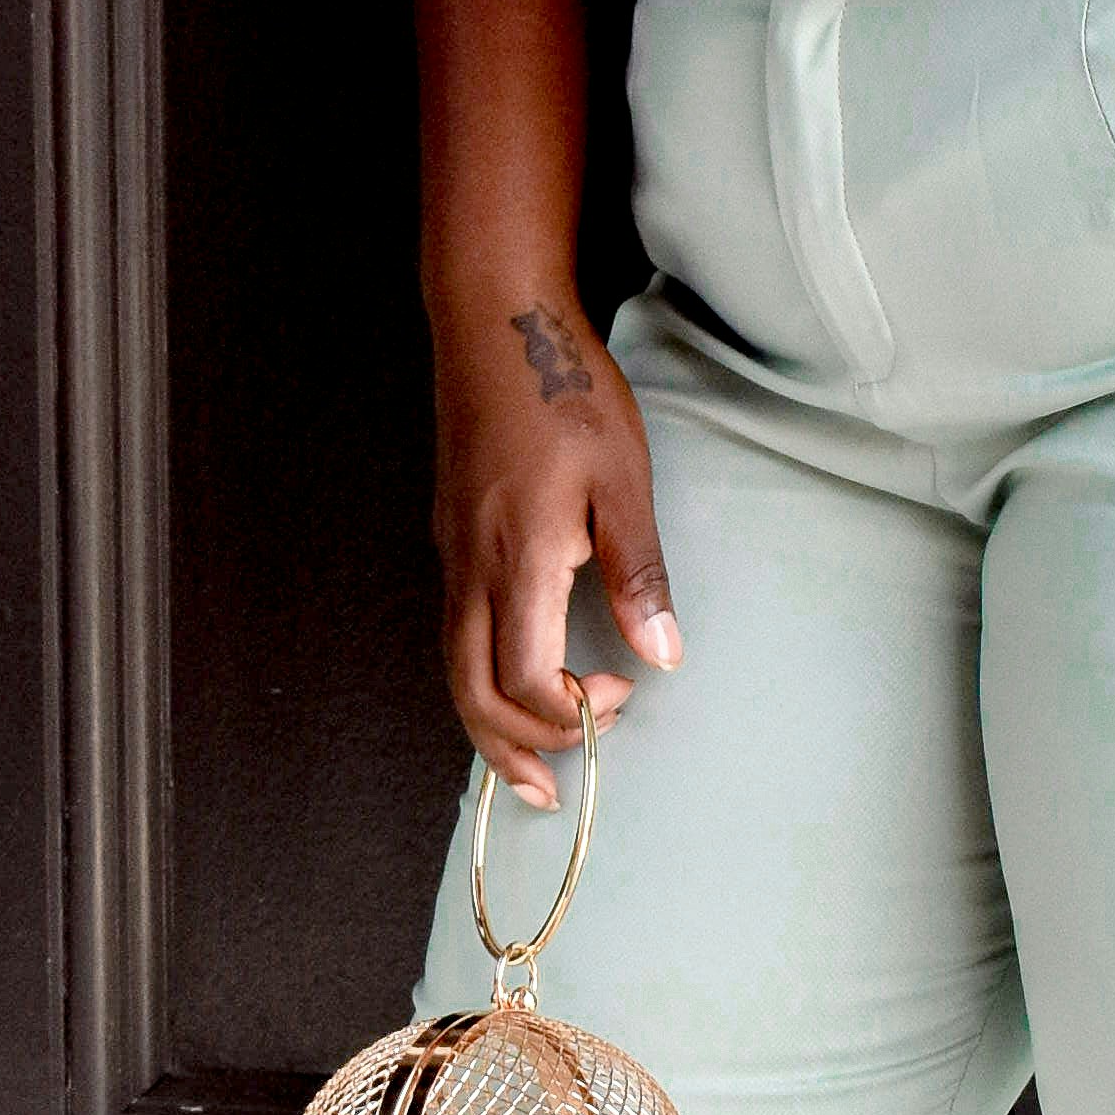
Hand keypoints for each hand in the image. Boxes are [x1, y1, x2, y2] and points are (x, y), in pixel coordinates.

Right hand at [431, 288, 680, 805]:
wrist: (493, 323)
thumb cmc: (564, 391)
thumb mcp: (623, 479)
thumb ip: (639, 572)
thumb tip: (663, 653)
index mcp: (517, 560)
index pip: (523, 679)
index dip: (568, 710)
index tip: (622, 693)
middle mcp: (470, 568)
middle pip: (470, 693)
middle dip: (511, 750)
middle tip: (552, 791)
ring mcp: (452, 554)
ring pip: (452, 668)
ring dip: (488, 725)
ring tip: (525, 765)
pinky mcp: (451, 538)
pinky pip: (453, 633)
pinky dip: (475, 680)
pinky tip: (507, 685)